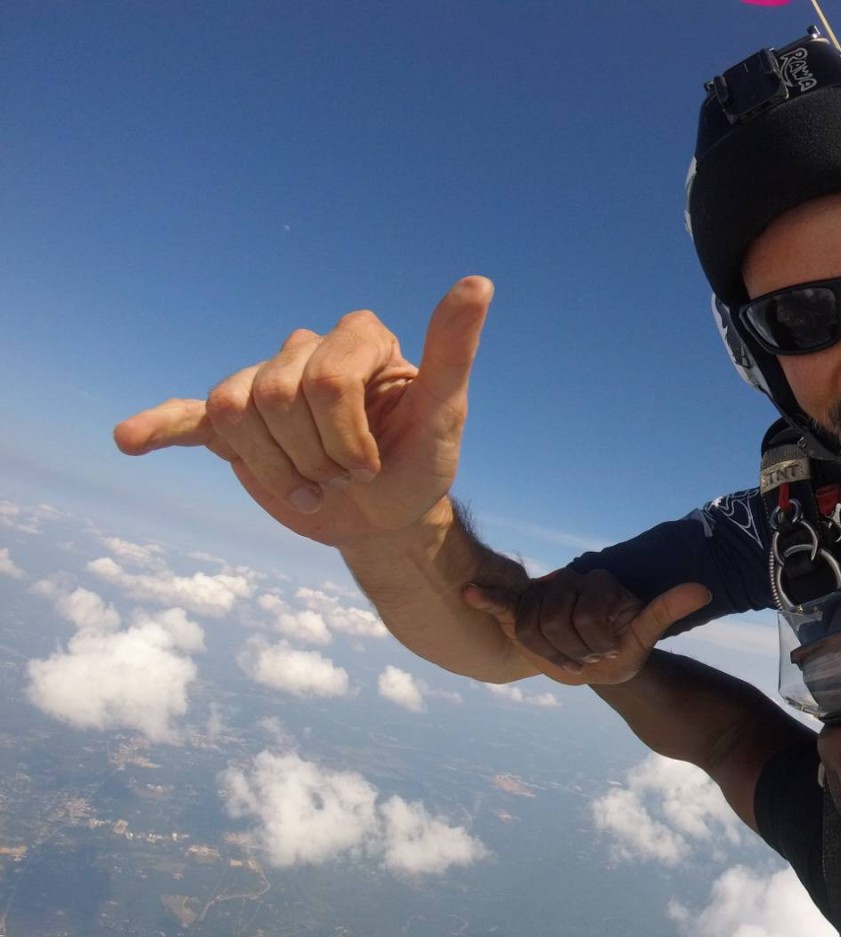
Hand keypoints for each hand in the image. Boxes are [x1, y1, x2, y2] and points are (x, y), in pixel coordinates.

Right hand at [112, 277, 492, 546]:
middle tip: (343, 478)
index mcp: (359, 339)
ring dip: (276, 469)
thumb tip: (478, 283)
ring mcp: (264, 387)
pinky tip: (130, 439)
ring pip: (235, 413)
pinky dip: (158, 428)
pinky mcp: (232, 428)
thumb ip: (452, 350)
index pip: (324, 380)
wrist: (386, 517)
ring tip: (311, 487)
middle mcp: (306, 350)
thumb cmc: (420, 462)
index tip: (373, 465)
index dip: (346, 437)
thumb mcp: (445, 414)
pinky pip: (188, 417)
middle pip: (277, 396)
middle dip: (314, 456)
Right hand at [463, 573, 710, 685]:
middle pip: (558, 623)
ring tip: (567, 654)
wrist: (599, 658)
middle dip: (573, 651)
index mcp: (599, 584)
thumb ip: (665, 609)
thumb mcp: (644, 632)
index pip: (588, 618)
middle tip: (585, 657)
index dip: (596, 645)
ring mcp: (545, 595)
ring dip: (549, 651)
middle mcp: (570, 582)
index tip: (606, 653)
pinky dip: (490, 599)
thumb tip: (704, 590)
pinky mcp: (523, 609)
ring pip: (533, 626)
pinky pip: (506, 603)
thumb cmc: (622, 647)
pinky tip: (471, 594)